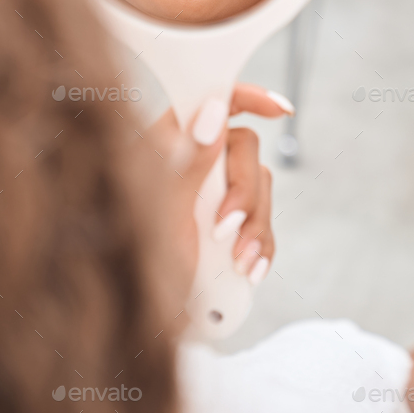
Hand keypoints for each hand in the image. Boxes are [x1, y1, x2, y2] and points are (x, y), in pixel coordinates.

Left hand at [146, 84, 292, 288]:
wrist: (141, 315)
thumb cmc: (135, 262)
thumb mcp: (162, 209)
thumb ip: (190, 160)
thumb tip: (214, 112)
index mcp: (168, 143)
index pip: (210, 102)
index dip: (247, 97)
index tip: (278, 109)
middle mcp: (194, 161)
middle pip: (246, 148)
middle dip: (245, 191)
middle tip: (224, 227)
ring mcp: (213, 192)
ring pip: (261, 186)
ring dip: (255, 226)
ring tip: (236, 261)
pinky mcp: (230, 224)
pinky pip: (263, 221)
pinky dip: (262, 246)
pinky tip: (249, 270)